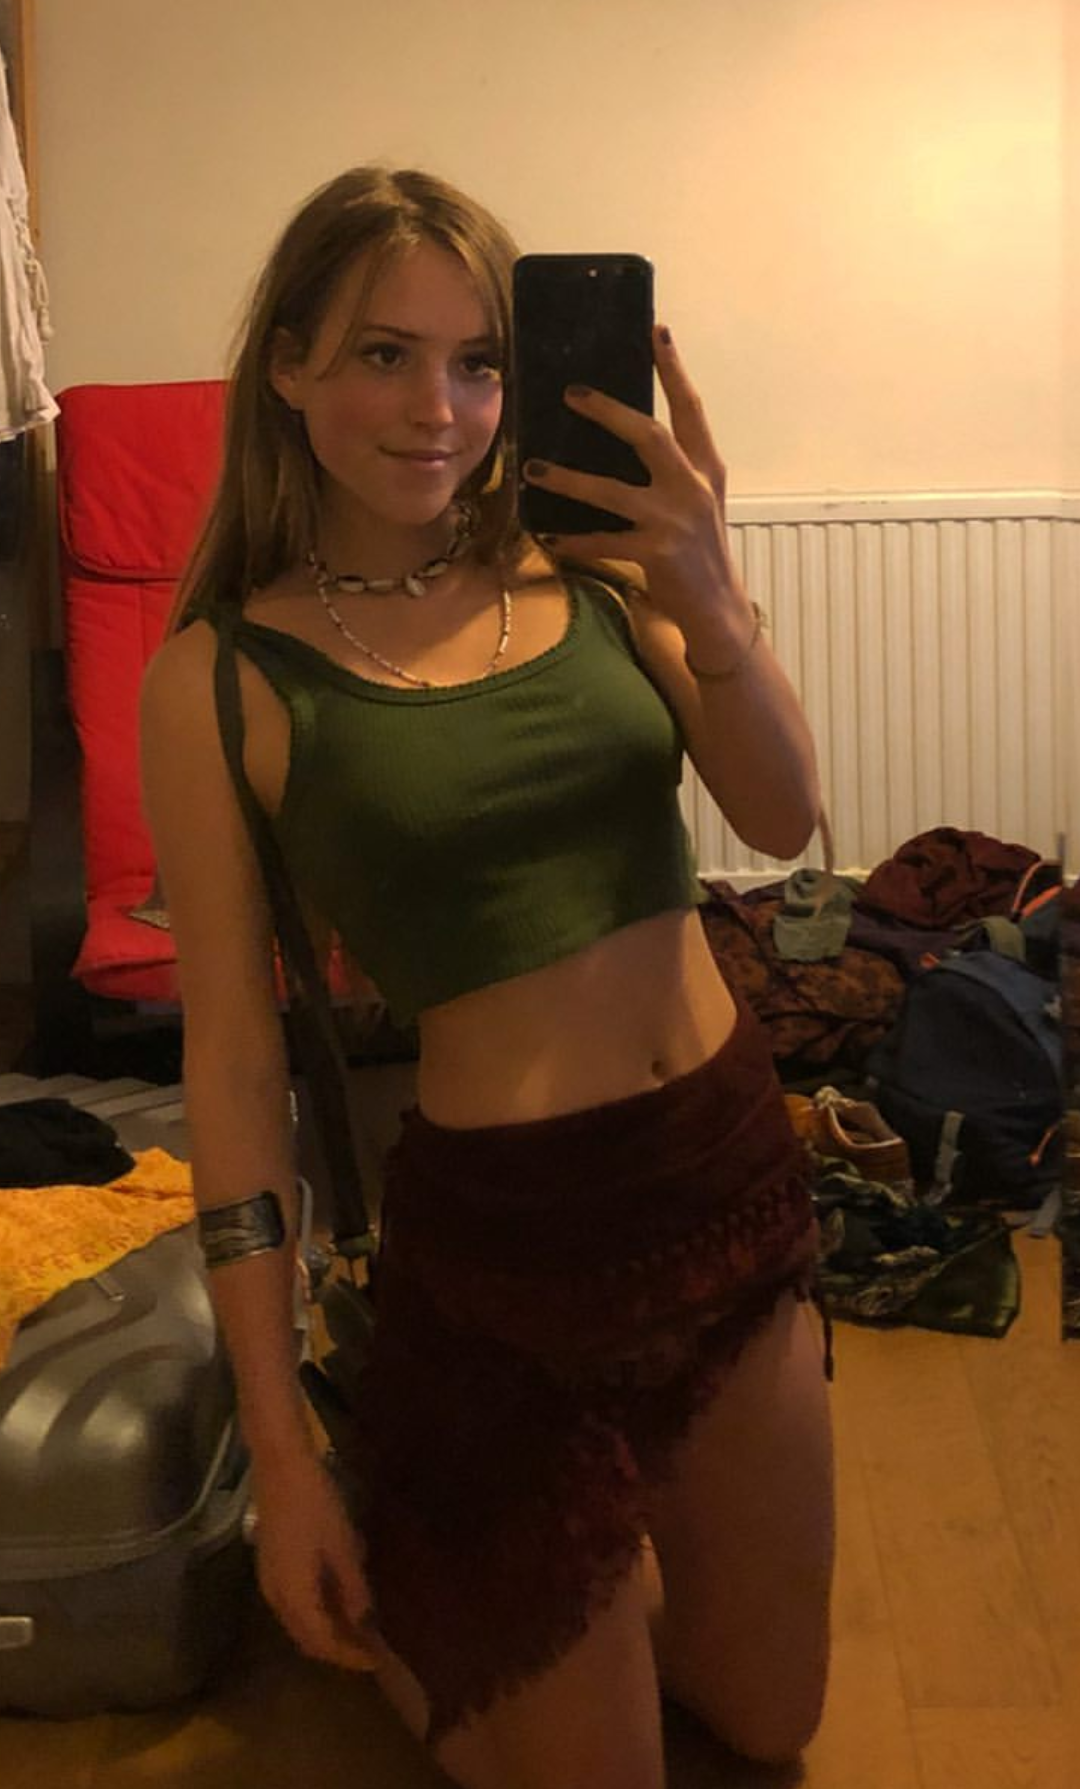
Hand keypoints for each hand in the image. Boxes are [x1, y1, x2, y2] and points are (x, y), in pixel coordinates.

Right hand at [252, 1450, 382, 1671]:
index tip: (375, 1661)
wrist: (280, 1466)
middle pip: (306, 1638)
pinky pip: (293, 1605)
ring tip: (357, 1627)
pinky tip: (336, 1599)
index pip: (322, 1642)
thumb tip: (364, 1622)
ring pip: (298, 1622)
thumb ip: (353, 1589)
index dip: (348, 1655)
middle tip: (368, 1648)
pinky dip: (315, 1612)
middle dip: (337, 1648)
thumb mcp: (342, 1546)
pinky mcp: (270, 1567)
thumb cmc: (316, 1504)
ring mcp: (269, 1582)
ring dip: (325, 1631)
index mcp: (295, 1597)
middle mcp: (276, 1598)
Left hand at [522, 325, 748, 637]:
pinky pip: (603, 542)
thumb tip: (625, 433)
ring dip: (569, 479)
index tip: (656, 329)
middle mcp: (692, 488)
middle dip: (609, 411)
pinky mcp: (656, 554)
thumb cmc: (699, 551)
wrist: (718, 608)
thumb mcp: (696, 501)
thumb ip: (672, 469)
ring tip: (534, 469)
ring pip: (612, 491)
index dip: (674, 369)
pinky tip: (549, 537)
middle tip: (572, 392)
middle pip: (649, 435)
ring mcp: (674, 521)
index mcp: (706, 468)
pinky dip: (574, 541)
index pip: (691, 409)